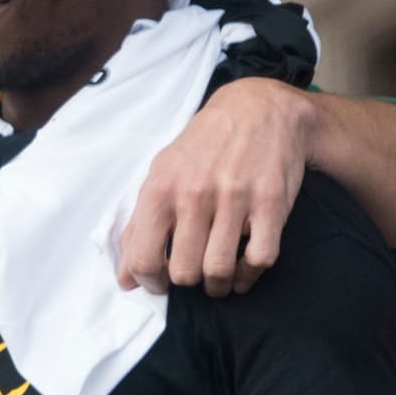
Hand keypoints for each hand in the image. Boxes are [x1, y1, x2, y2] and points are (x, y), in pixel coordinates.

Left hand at [118, 81, 311, 297]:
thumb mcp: (160, 174)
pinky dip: (249, 275)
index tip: (161, 283)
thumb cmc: (203, 147)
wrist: (258, 109)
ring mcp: (235, 198)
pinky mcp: (271, 203)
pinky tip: (243, 270)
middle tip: (194, 273)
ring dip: (218, 285)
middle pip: (183, 272)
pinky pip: (259, 259)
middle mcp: (195, 194)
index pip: (144, 260)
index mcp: (161, 188)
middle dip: (188, 282)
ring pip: (218, 270)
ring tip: (218, 279)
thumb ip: (139, 227)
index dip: (150, 283)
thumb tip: (125, 280)